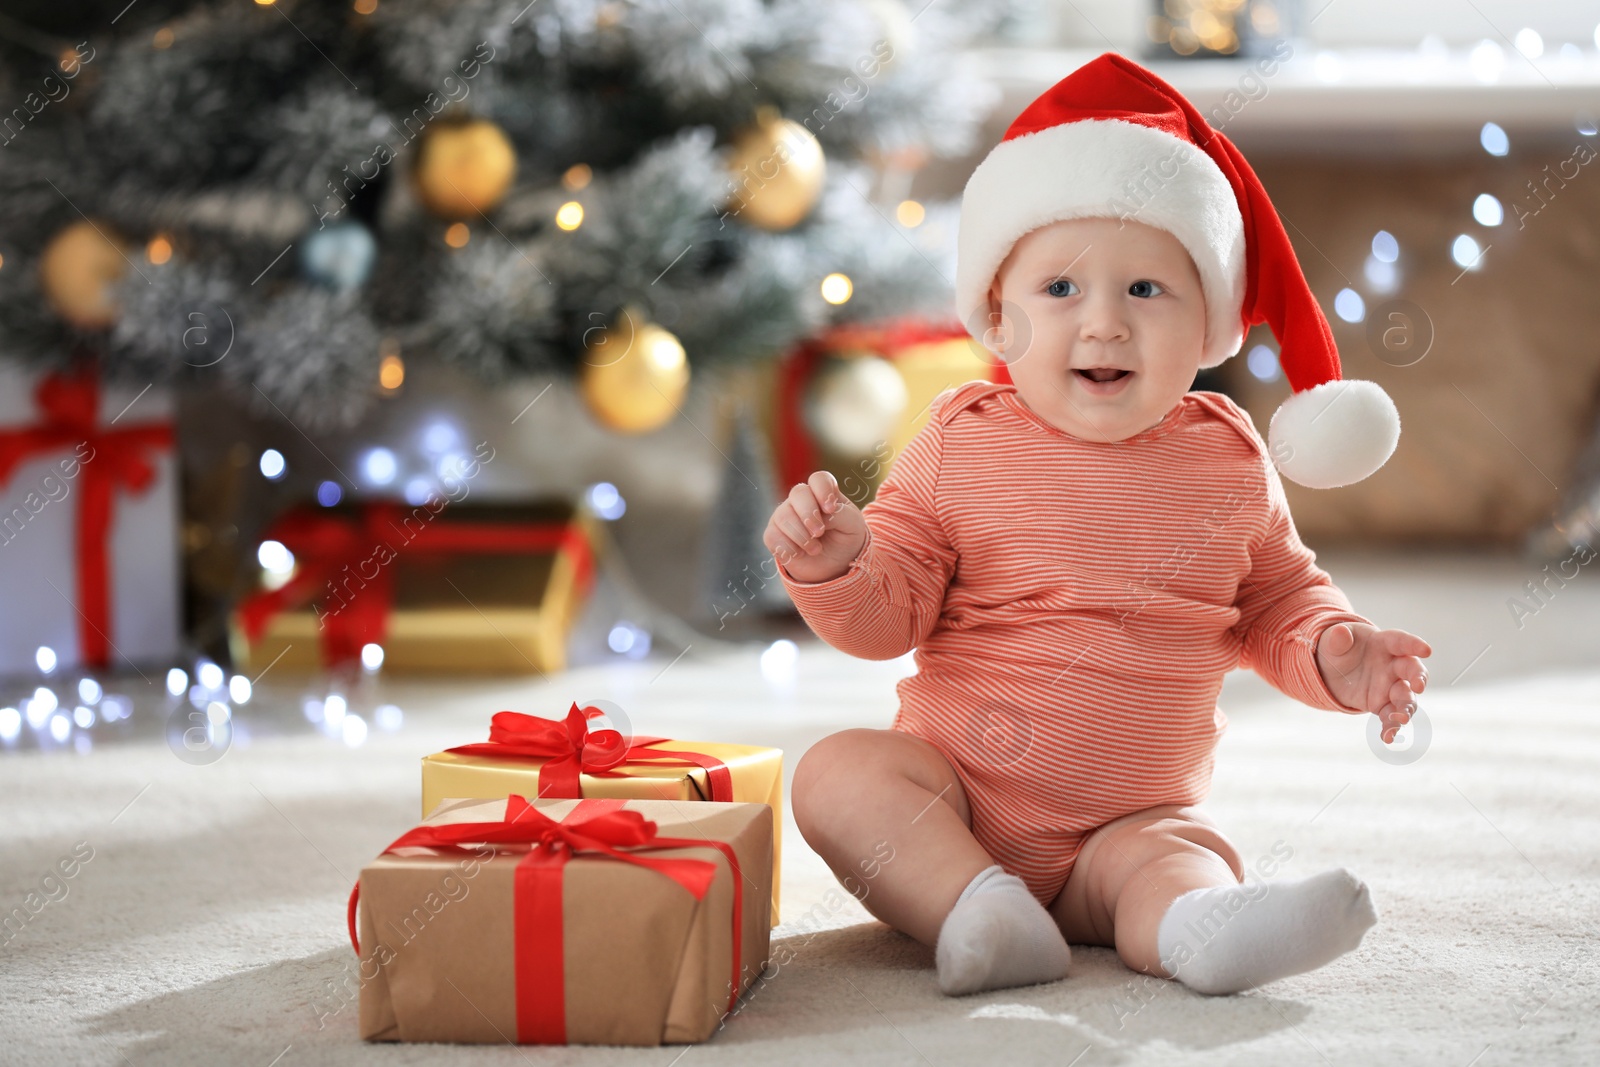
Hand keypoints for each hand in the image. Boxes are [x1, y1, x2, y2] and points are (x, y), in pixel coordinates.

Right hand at [763, 471, 867, 583]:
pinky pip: (772, 536)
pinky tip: (800, 554)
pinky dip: (788, 548)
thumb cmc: (845, 539)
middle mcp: (802, 500)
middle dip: (809, 514)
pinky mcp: (773, 534)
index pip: (819, 479)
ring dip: (801, 536)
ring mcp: (785, 515)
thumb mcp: (852, 526)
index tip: (830, 509)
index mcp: (823, 493)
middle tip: (819, 533)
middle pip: (798, 493)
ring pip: (784, 516)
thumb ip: (840, 514)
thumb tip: (821, 515)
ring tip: (816, 549)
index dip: (823, 491)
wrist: (833, 566)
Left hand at [1314, 621, 1431, 743]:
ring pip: (1406, 697)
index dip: (1414, 645)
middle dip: (1419, 677)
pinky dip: (1391, 727)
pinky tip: (1388, 737)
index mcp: (1384, 643)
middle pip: (1412, 670)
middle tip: (1419, 685)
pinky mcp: (1383, 704)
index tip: (1426, 650)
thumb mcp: (1334, 641)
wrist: (1334, 669)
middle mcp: (1393, 665)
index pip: (1402, 641)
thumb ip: (1338, 638)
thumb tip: (1339, 633)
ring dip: (1406, 708)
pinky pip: (1391, 716)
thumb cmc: (1340, 648)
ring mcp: (1391, 686)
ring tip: (1402, 719)